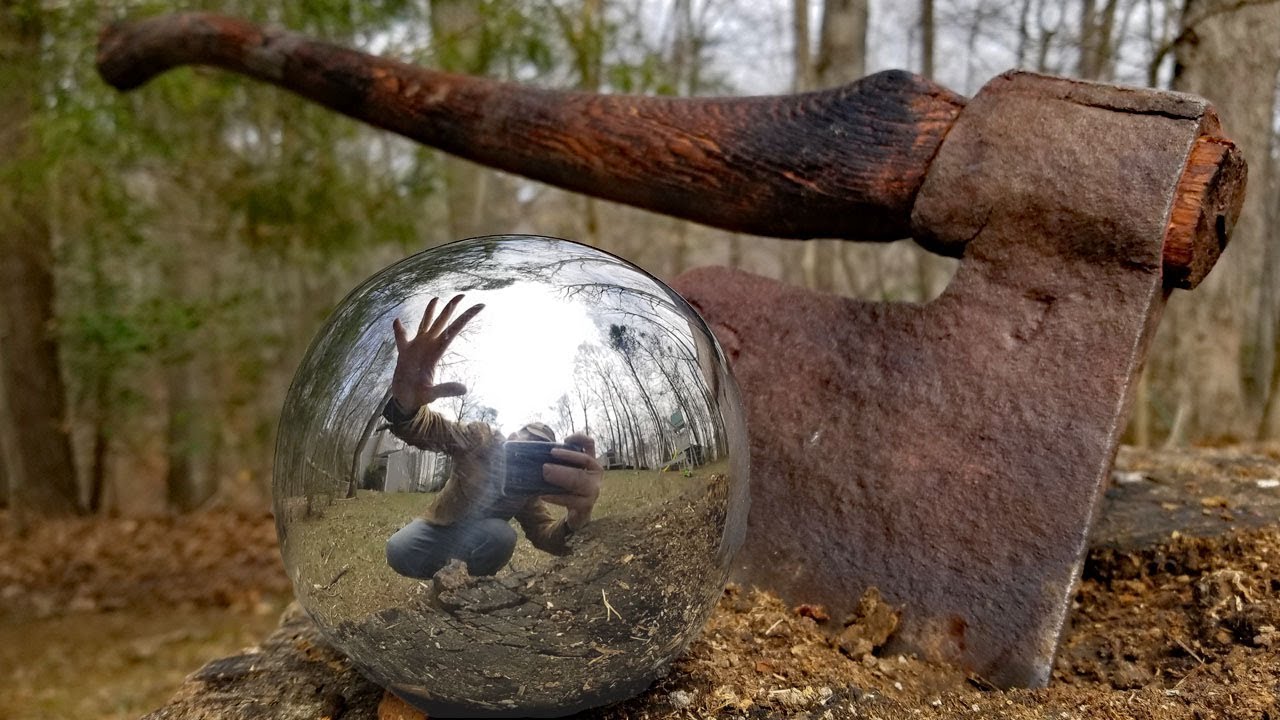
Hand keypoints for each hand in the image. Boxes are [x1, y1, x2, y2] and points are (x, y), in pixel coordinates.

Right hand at [390, 294, 483, 411]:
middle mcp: (428, 347)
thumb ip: (446, 390)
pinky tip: (398, 321)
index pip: (452, 331)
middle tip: (463, 294)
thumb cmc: (418, 397)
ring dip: (430, 312)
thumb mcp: (432, 394)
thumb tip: (464, 389)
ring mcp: (417, 348)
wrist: (405, 401)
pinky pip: (401, 338)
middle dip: (451, 309)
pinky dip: (399, 330)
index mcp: (435, 353)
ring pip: (425, 325)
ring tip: (436, 298)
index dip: (465, 318)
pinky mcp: (404, 353)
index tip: (480, 306)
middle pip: (442, 323)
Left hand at [540, 433, 601, 530]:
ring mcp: (592, 490)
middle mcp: (595, 474)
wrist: (575, 515)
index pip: (589, 444)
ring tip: (545, 472)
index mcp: (589, 462)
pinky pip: (571, 499)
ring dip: (562, 475)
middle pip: (585, 460)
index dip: (579, 438)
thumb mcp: (559, 471)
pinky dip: (556, 497)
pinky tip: (543, 495)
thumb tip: (514, 435)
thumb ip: (543, 455)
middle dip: (567, 457)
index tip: (565, 439)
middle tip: (547, 459)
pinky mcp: (586, 505)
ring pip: (580, 479)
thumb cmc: (565, 488)